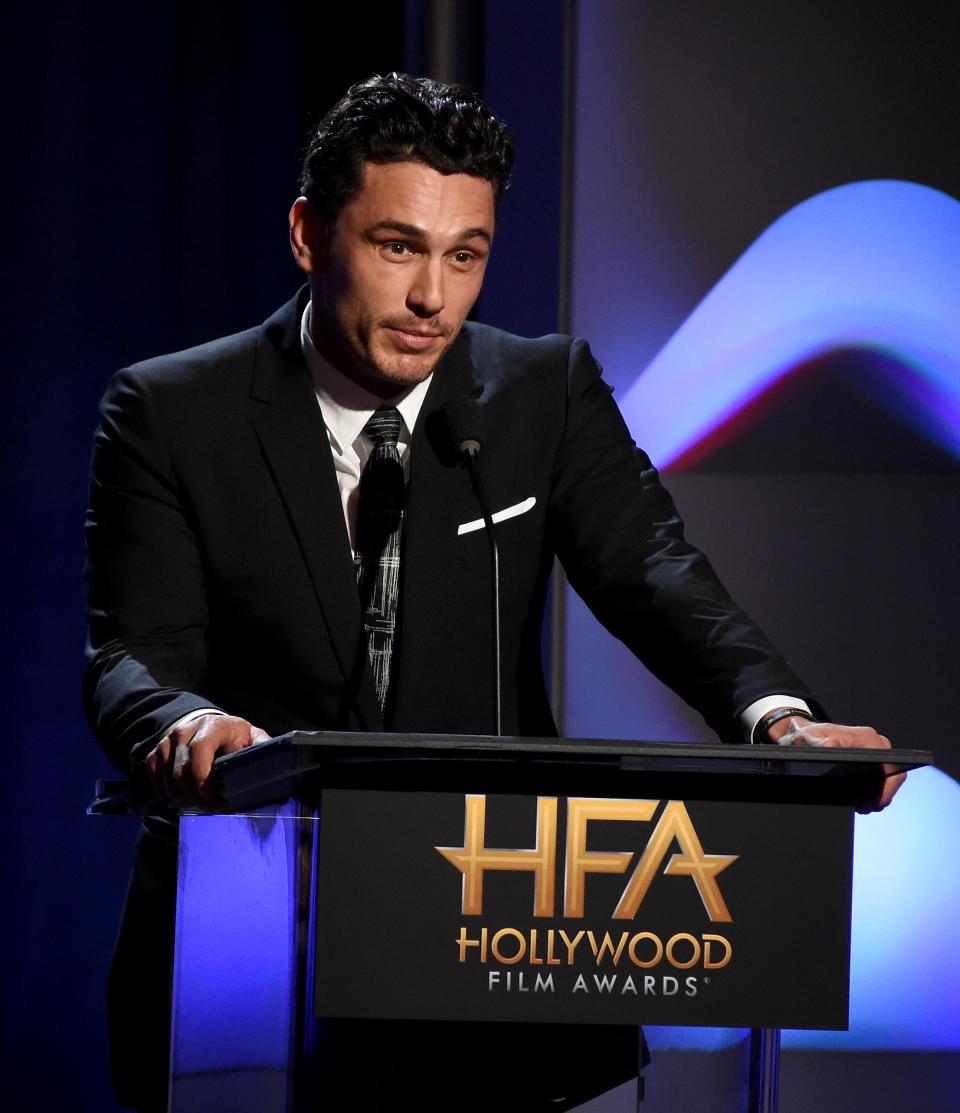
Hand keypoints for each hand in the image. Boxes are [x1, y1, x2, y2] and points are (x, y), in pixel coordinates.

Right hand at [145, 713, 269, 808]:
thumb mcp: (252, 739)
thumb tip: (275, 760)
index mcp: (214, 726)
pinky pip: (156, 781)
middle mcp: (187, 730)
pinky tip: (185, 798)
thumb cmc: (234, 739)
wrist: (209, 728)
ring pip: (168, 780)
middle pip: (181, 771)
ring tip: (200, 803)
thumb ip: (261, 747)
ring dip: (183, 799)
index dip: (203, 778)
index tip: (214, 798)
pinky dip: (169, 796)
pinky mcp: (156, 752)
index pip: (200, 749)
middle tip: (211, 807)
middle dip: (196, 796)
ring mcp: (168, 741)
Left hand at [765, 715, 904, 811]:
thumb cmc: (804, 735)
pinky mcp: (868, 758)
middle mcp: (873, 742)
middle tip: (862, 808)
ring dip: (876, 794)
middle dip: (880, 795)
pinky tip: (858, 798)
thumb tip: (832, 744)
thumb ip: (818, 743)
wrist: (800, 733)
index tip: (872, 803)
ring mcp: (872, 750)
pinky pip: (878, 776)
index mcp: (865, 737)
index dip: (886, 788)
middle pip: (890, 774)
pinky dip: (871, 789)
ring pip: (885, 777)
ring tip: (859, 804)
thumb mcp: (807, 740)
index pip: (889, 764)